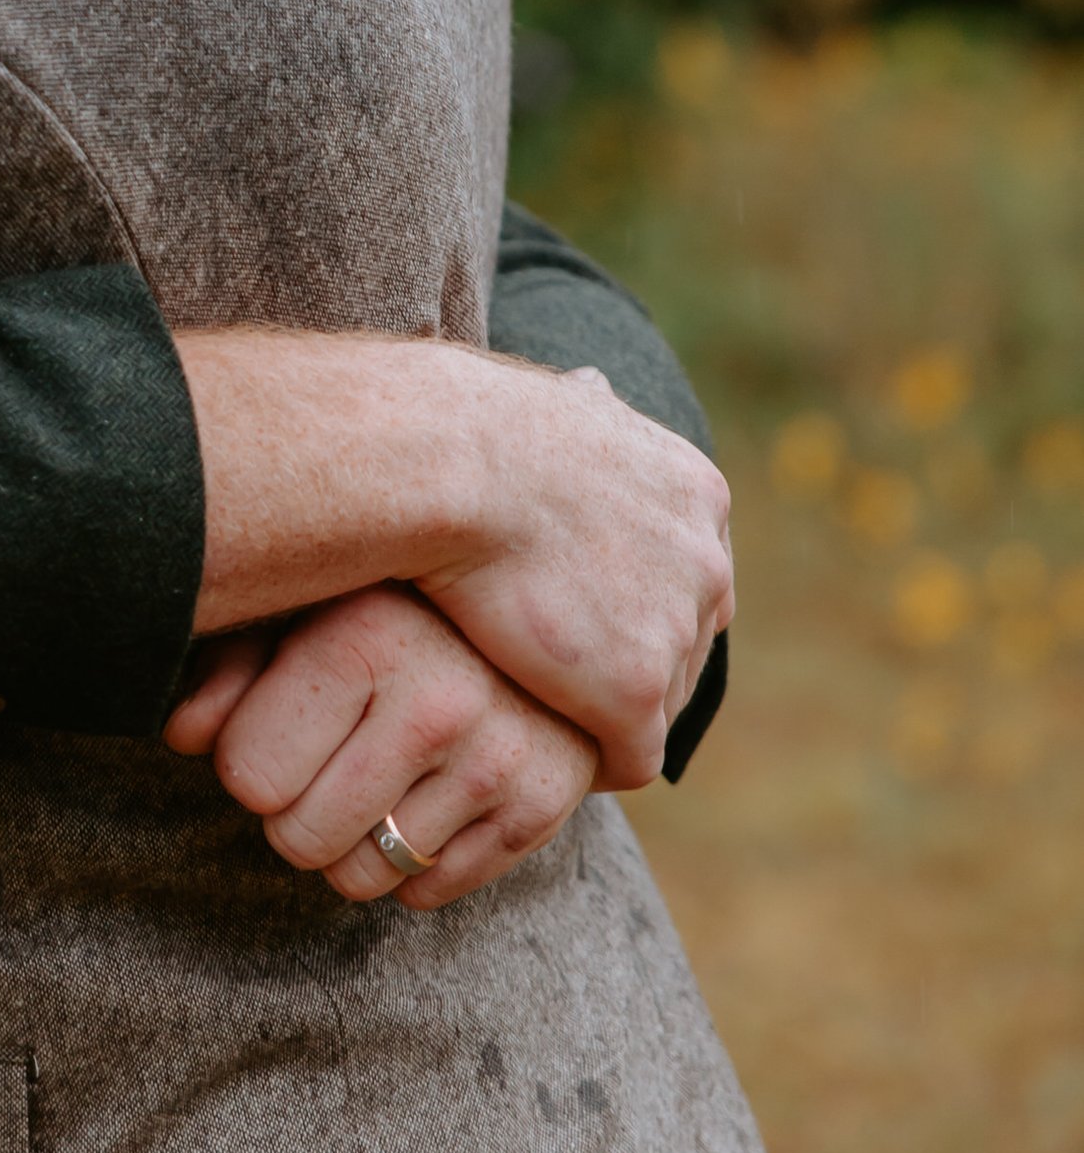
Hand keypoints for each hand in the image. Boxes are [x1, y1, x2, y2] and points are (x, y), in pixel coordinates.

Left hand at [165, 587, 599, 909]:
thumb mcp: (295, 612)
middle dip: (294, 809)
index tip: (275, 725)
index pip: (248, 776)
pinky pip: (427, 893)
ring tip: (370, 774)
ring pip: (361, 878)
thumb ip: (226, 668)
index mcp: (364, 633)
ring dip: (349, 841)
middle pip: (298, 839)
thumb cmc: (379, 606)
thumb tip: (181, 734)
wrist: (529, 601)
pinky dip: (412, 860)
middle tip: (322, 759)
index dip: (248, 758)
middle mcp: (441, 696)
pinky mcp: (542, 805)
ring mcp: (499, 756)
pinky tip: (424, 792)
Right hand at [420, 362, 730, 791]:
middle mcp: (705, 560)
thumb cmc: (477, 426)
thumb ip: (596, 412)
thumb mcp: (564, 402)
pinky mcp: (632, 693)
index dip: (638, 602)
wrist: (447, 464)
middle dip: (636, 663)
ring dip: (609, 713)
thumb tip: (594, 390)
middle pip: (686, 640)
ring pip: (657, 701)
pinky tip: (550, 761)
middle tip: (569, 683)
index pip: (690, 569)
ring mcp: (674, 630)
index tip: (588, 620)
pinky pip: (630, 756)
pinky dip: (594, 762)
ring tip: (550, 724)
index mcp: (695, 492)